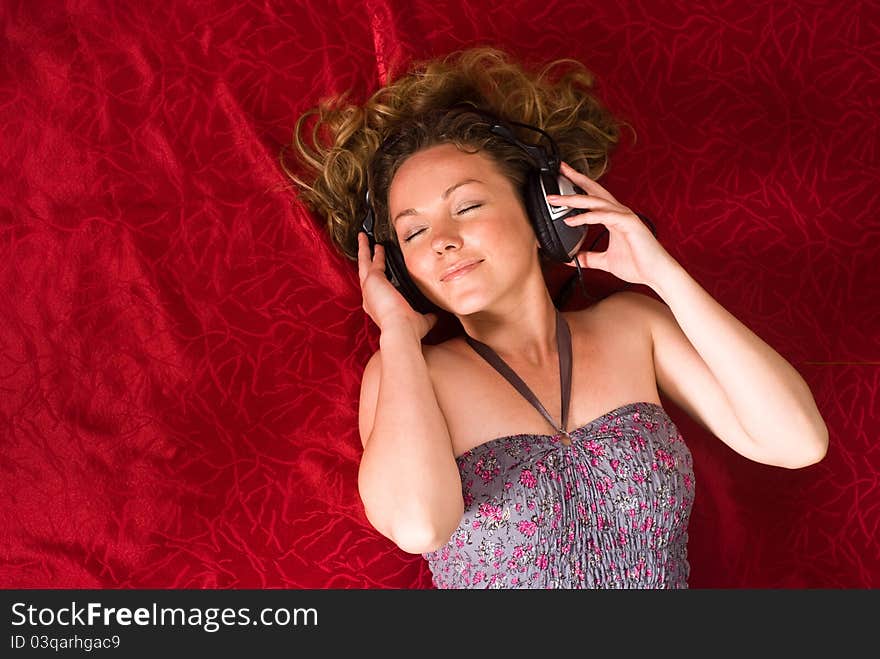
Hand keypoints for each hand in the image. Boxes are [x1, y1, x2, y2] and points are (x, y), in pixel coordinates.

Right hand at [357, 232, 438, 338]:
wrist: (400, 328)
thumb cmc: (409, 329)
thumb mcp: (421, 321)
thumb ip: (428, 316)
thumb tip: (436, 315)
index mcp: (378, 307)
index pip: (378, 289)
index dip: (379, 279)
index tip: (381, 270)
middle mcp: (370, 298)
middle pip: (367, 274)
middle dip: (367, 260)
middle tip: (367, 248)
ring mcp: (368, 288)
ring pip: (364, 264)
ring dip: (364, 251)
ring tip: (363, 238)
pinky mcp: (371, 279)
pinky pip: (367, 259)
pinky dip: (367, 248)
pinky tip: (369, 240)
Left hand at [547, 161, 676, 287]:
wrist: (655, 274)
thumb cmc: (636, 265)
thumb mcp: (604, 261)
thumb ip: (588, 258)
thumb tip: (571, 259)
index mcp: (613, 217)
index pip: (593, 197)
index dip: (578, 186)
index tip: (563, 178)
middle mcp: (618, 212)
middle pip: (594, 190)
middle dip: (576, 179)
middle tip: (560, 169)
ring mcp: (624, 216)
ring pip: (595, 201)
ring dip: (573, 199)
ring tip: (555, 200)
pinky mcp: (628, 223)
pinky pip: (603, 216)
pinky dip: (586, 217)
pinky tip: (571, 220)